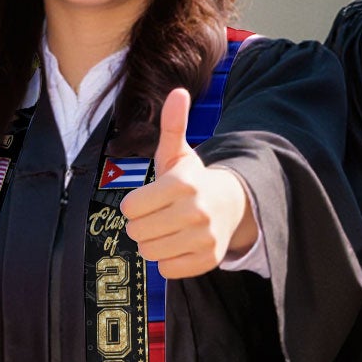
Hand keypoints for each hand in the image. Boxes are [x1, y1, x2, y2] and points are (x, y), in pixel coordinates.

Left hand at [118, 88, 254, 278]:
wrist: (231, 205)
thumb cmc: (192, 179)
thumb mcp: (179, 153)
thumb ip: (173, 125)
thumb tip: (178, 91)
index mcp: (183, 184)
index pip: (131, 208)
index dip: (134, 205)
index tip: (147, 200)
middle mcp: (196, 212)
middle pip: (137, 232)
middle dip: (141, 225)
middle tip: (157, 216)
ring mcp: (204, 238)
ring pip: (150, 253)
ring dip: (153, 243)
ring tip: (167, 230)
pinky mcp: (208, 260)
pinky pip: (167, 270)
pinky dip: (167, 261)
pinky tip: (178, 244)